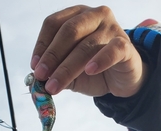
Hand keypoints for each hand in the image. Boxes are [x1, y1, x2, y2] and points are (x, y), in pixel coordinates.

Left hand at [31, 5, 147, 97]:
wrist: (122, 80)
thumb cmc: (94, 72)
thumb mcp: (71, 72)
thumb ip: (56, 72)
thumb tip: (37, 79)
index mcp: (77, 16)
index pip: (53, 23)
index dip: (42, 45)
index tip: (34, 66)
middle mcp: (95, 16)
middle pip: (69, 31)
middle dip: (52, 56)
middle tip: (41, 76)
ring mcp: (112, 28)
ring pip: (86, 45)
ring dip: (67, 68)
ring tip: (55, 86)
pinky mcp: (126, 44)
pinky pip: (113, 50)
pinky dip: (100, 60)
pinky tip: (89, 70)